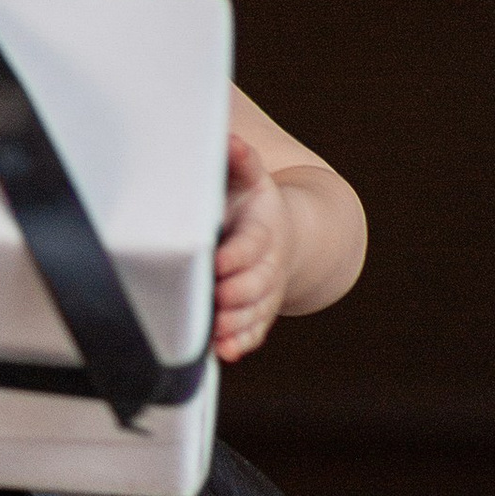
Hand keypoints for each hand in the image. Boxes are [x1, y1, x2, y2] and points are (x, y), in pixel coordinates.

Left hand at [213, 135, 296, 361]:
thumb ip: (240, 162)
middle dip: (239, 294)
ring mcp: (263, 293)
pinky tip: (226, 352)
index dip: (237, 255)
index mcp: (262, 230)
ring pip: (256, 313)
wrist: (277, 233)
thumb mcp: (248, 178)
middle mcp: (267, 265)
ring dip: (238, 324)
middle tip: (217, 299)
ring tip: (218, 333)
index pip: (252, 244)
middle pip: (258, 284)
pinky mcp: (256, 312)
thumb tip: (230, 142)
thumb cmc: (250, 203)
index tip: (218, 262)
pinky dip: (241, 343)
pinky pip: (253, 332)